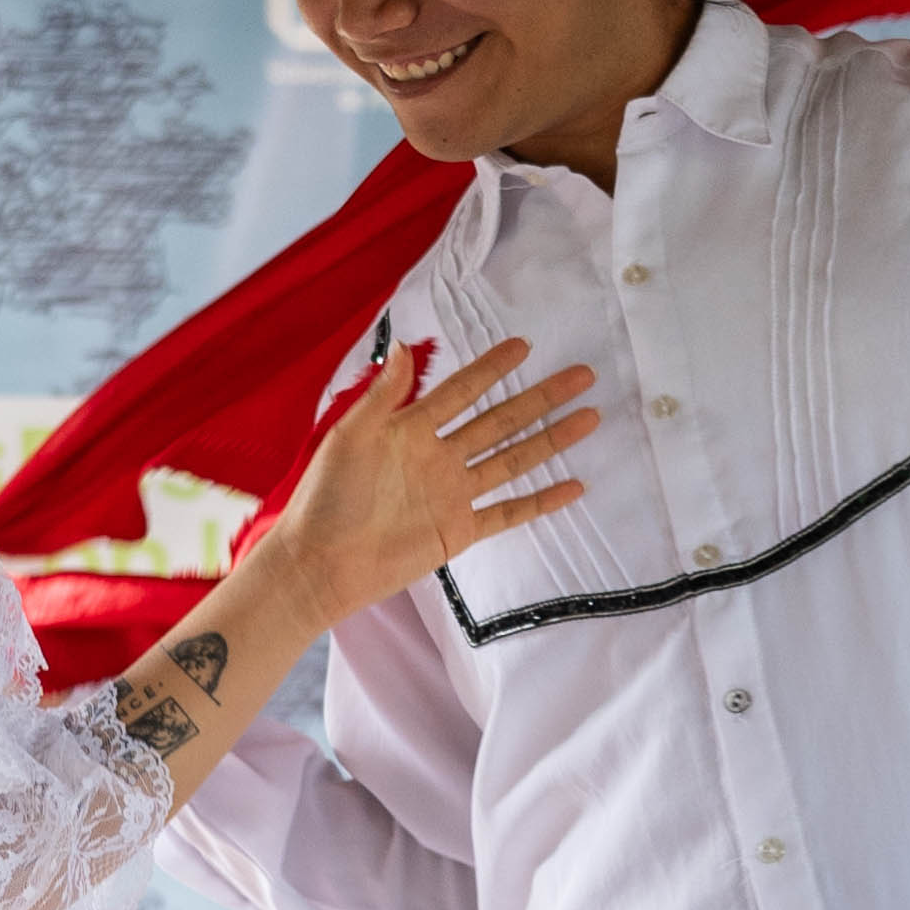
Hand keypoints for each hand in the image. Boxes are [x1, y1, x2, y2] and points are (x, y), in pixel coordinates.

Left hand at [259, 337, 599, 623]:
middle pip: (501, 420)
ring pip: (514, 460)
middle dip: (541, 398)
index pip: (462, 391)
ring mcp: (453, 494)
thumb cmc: (325, 498)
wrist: (320, 563)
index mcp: (412, 429)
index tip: (524, 346)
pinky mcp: (459, 531)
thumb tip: (407, 349)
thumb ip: (382, 396)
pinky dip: (540, 501)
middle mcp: (439, 457)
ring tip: (589, 418)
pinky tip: (572, 486)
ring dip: (551, 439)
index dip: (492, 369)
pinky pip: (508, 512)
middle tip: (581, 376)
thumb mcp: (349, 437)